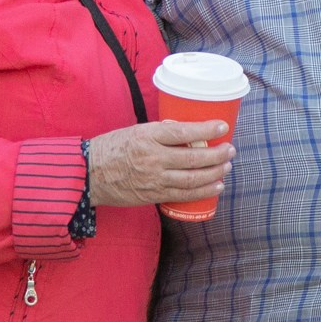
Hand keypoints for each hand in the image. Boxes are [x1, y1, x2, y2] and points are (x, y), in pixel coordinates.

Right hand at [85, 119, 233, 207]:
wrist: (90, 174)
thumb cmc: (113, 148)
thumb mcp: (135, 130)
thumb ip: (160, 132)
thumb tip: (188, 131)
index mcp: (147, 136)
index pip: (182, 131)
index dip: (206, 129)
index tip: (223, 126)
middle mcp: (152, 158)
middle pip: (193, 157)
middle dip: (217, 154)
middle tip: (230, 150)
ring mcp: (154, 179)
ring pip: (192, 178)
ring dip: (214, 173)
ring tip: (227, 167)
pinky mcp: (153, 194)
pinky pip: (184, 195)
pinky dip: (203, 191)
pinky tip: (216, 186)